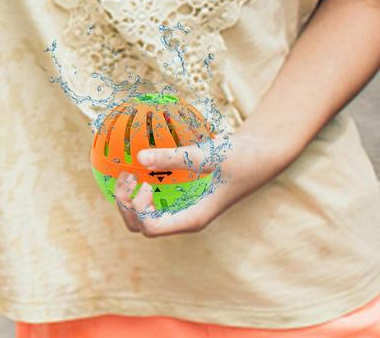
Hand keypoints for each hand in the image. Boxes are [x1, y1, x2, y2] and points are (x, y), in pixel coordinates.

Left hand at [114, 130, 264, 237]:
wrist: (259, 154)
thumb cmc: (238, 157)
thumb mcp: (209, 155)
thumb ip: (174, 157)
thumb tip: (139, 157)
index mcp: (193, 218)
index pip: (152, 229)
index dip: (139, 209)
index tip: (144, 182)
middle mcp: (184, 218)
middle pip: (141, 228)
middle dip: (125, 206)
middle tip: (127, 175)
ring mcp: (182, 210)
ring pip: (143, 219)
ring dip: (128, 200)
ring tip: (129, 173)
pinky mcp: (181, 198)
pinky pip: (152, 203)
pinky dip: (137, 192)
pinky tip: (136, 169)